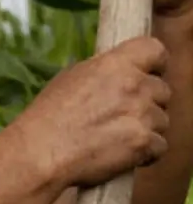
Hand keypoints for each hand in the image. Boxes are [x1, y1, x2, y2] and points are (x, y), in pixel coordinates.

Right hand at [15, 36, 170, 186]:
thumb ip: (104, 72)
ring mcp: (142, 114)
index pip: (154, 50)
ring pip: (162, 120)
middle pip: (162, 90)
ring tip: (116, 137)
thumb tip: (119, 73)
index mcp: (114, 64)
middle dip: (148, 102)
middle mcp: (133, 85)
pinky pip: (160, 146)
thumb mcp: (72, 77)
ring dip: (146, 129)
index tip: (148, 73)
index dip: (154, 64)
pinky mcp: (144, 142)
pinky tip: (120, 152)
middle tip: (123, 115)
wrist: (42, 150)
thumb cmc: (49, 115)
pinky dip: (145, 153)